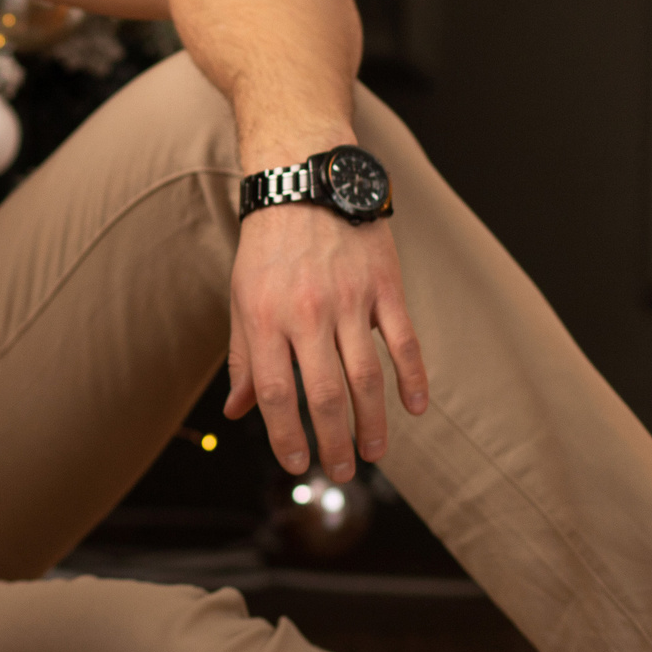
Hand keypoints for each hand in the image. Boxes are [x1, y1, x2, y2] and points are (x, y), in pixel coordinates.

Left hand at [223, 203, 427, 481]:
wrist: (304, 179)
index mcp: (264, 317)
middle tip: (338, 472)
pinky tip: (414, 407)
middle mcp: (306, 312)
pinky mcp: (385, 287)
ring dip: (371, 423)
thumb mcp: (241, 297)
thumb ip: (242, 357)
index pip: (276, 392)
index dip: (286, 435)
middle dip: (332, 442)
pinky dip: (412, 378)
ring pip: (366, 376)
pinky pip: (404, 341)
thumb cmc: (267, 244)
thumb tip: (237, 410)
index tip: (296, 463)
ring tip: (372, 453)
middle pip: (324, 394)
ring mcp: (349, 300)